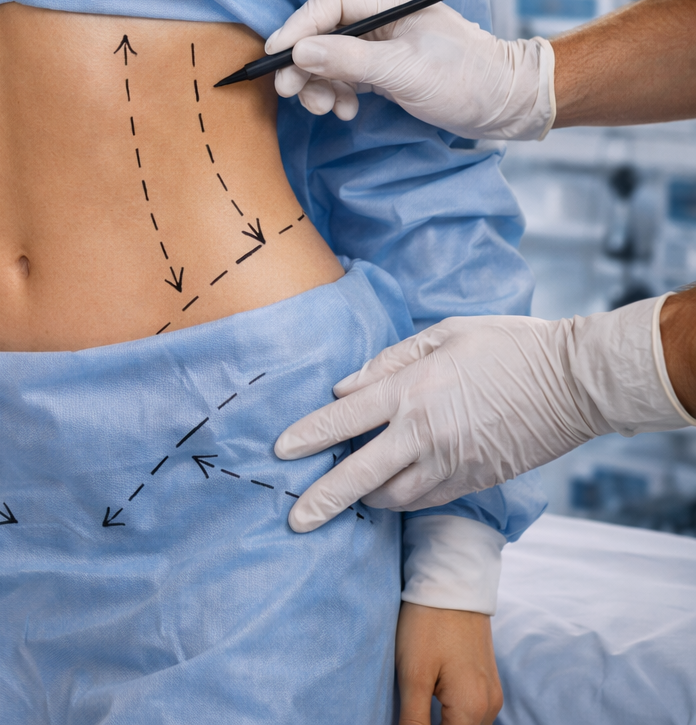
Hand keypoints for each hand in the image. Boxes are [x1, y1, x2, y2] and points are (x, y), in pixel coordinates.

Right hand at [266, 0, 553, 139]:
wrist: (509, 105)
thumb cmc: (467, 80)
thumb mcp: (405, 70)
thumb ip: (350, 59)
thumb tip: (300, 52)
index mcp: (392, 3)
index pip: (333, 2)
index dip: (301, 25)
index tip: (278, 54)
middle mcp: (386, 19)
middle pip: (327, 30)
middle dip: (305, 61)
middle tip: (287, 90)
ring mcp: (386, 45)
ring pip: (333, 56)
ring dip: (319, 82)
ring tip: (322, 108)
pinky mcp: (388, 70)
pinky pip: (347, 76)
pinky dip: (338, 93)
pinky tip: (344, 111)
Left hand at [275, 299, 692, 525]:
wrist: (572, 383)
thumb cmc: (508, 345)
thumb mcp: (445, 333)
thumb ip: (390, 361)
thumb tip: (347, 386)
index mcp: (412, 390)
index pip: (344, 419)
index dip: (308, 436)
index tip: (279, 451)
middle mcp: (424, 434)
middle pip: (359, 475)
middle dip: (322, 500)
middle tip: (294, 520)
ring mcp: (451, 464)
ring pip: (392, 496)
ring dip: (365, 498)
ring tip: (345, 496)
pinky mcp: (474, 481)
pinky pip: (426, 500)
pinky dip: (403, 499)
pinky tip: (392, 493)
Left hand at [396, 604, 501, 724]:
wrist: (452, 579)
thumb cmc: (428, 622)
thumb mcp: (413, 674)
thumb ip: (414, 721)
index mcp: (473, 709)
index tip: (408, 717)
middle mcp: (490, 706)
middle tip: (410, 713)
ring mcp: (492, 693)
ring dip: (444, 724)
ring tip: (417, 709)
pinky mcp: (487, 681)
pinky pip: (472, 713)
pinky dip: (453, 716)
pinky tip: (432, 704)